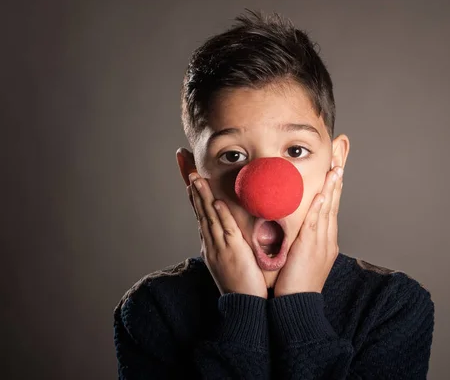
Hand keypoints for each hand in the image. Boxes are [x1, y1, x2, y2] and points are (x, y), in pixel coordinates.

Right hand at [189, 173, 267, 298]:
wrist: (243, 305)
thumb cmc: (241, 283)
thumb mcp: (230, 259)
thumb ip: (228, 242)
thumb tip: (230, 229)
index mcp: (210, 243)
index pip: (200, 213)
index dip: (194, 194)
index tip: (189, 176)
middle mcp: (211, 242)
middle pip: (199, 209)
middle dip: (192, 187)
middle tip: (185, 166)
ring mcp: (219, 247)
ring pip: (209, 216)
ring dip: (202, 196)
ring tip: (195, 177)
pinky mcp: (232, 252)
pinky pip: (226, 230)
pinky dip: (221, 216)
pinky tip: (217, 202)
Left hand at [273, 166, 343, 296]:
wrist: (298, 304)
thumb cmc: (297, 284)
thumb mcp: (303, 257)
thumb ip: (304, 240)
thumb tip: (299, 228)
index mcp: (325, 241)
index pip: (330, 209)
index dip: (333, 189)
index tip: (335, 171)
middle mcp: (327, 239)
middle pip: (333, 205)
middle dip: (337, 183)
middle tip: (340, 162)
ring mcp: (321, 243)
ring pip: (328, 211)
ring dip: (332, 189)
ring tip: (335, 170)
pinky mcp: (311, 248)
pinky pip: (316, 224)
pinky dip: (320, 208)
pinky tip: (323, 195)